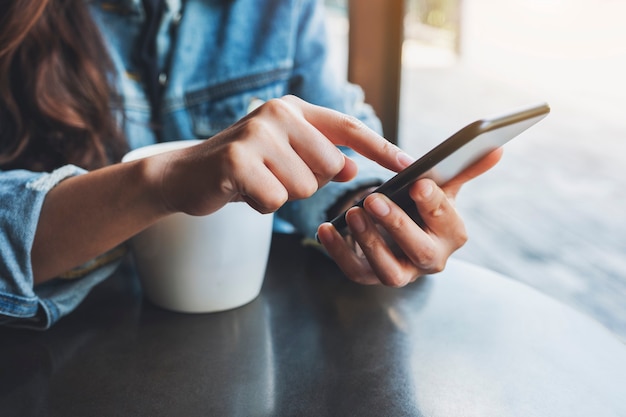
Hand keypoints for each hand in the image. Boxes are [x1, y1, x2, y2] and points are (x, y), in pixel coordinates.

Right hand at [145, 95, 411, 215]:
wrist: (186, 174)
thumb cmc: (242, 167)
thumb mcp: (284, 156)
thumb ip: (318, 157)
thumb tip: (351, 166)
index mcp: (293, 109)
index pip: (347, 127)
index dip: (380, 147)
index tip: (408, 165)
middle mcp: (278, 113)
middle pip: (328, 166)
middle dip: (308, 182)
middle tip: (275, 175)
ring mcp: (256, 134)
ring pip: (303, 186)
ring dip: (283, 194)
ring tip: (257, 181)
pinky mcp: (237, 160)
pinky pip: (274, 200)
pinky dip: (261, 205)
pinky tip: (242, 192)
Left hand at [317, 149, 502, 285]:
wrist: (399, 232)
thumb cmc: (422, 207)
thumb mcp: (442, 186)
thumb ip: (465, 167)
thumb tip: (496, 147)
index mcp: (452, 234)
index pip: (446, 221)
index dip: (433, 203)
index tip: (417, 184)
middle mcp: (430, 259)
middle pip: (419, 251)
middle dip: (397, 225)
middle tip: (373, 199)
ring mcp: (401, 273)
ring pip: (389, 270)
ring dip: (369, 241)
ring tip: (353, 212)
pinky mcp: (371, 276)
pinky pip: (356, 272)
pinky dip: (339, 252)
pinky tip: (326, 229)